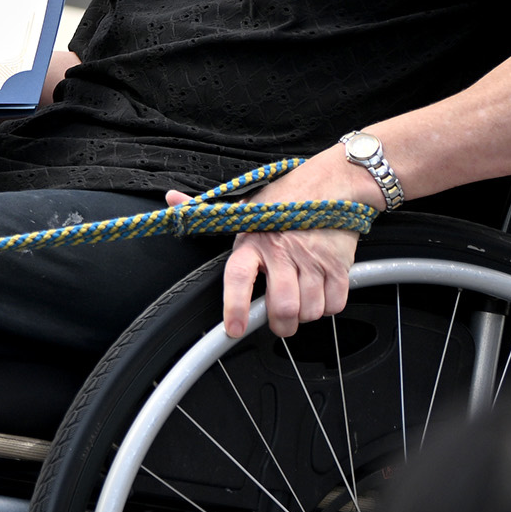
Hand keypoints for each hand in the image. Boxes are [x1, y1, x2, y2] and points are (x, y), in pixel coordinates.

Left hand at [195, 156, 378, 339]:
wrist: (333, 182)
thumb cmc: (286, 198)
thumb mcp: (244, 206)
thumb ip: (205, 210)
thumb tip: (172, 200)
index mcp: (252, 240)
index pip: (239, 277)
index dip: (236, 307)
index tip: (234, 329)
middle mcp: (282, 252)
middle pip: (283, 306)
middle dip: (281, 324)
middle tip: (279, 321)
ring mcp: (312, 260)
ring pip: (309, 310)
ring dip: (305, 314)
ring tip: (300, 301)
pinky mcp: (338, 265)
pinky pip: (335, 304)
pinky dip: (328, 306)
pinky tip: (320, 292)